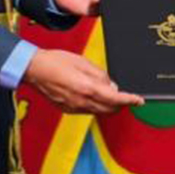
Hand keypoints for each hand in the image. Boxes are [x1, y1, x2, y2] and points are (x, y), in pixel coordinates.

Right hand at [23, 49, 143, 113]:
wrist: (35, 70)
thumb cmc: (57, 61)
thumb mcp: (83, 62)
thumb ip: (100, 75)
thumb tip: (112, 85)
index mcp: (88, 88)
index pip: (116, 99)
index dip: (130, 100)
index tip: (139, 100)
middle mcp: (82, 102)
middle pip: (110, 110)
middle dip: (121, 104)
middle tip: (126, 96)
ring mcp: (74, 108)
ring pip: (99, 111)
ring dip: (108, 106)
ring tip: (108, 92)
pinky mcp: (68, 110)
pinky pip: (88, 110)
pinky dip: (96, 105)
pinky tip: (93, 95)